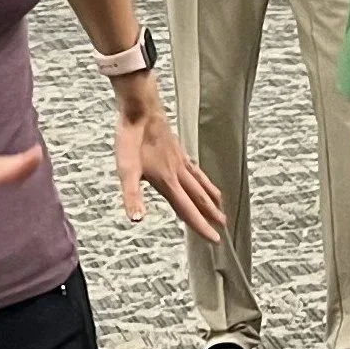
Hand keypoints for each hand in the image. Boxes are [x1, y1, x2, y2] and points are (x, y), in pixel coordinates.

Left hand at [112, 73, 224, 240]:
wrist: (140, 108)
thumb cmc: (131, 138)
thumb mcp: (126, 170)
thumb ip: (132, 196)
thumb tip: (136, 220)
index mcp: (167, 181)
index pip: (187, 210)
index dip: (201, 226)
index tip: (214, 240)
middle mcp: (177, 172)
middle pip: (198, 198)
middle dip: (210, 214)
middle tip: (223, 226)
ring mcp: (179, 159)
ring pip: (199, 182)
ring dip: (210, 196)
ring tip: (220, 204)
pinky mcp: (176, 149)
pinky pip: (194, 168)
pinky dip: (201, 177)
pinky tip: (199, 176)